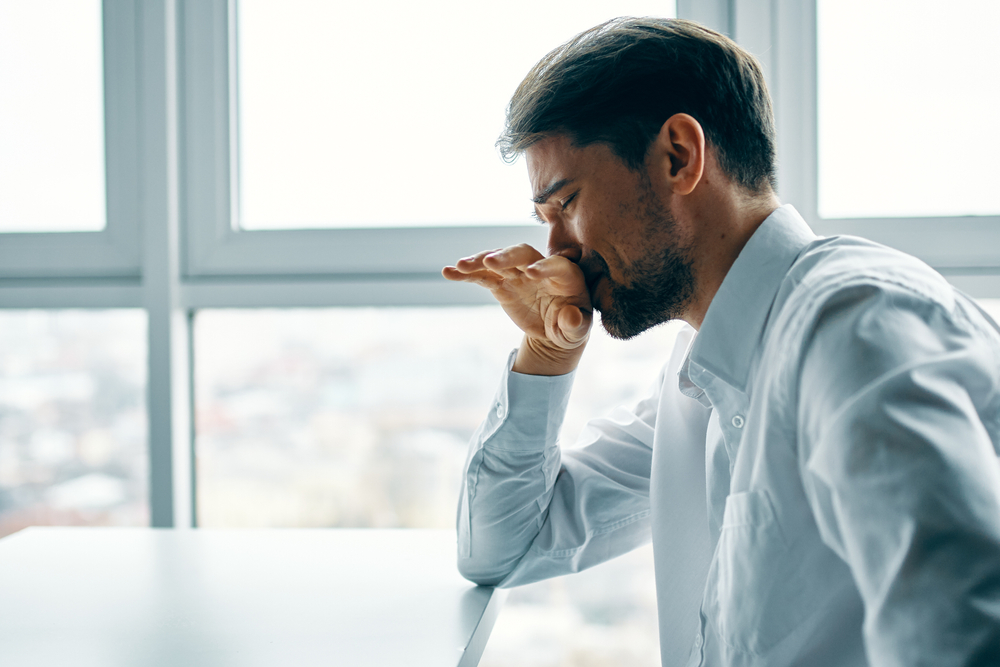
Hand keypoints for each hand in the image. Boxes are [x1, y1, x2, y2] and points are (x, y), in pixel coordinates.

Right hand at [442, 244, 592, 374]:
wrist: (553, 330)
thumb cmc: (570, 328)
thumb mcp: (577, 333)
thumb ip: (576, 325)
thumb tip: (572, 318)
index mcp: (566, 277)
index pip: (557, 265)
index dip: (545, 267)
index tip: (531, 273)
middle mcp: (540, 268)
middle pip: (523, 254)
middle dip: (506, 256)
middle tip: (490, 262)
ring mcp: (518, 274)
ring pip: (498, 261)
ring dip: (480, 260)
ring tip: (460, 266)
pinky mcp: (501, 283)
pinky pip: (482, 276)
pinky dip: (466, 274)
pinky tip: (448, 272)